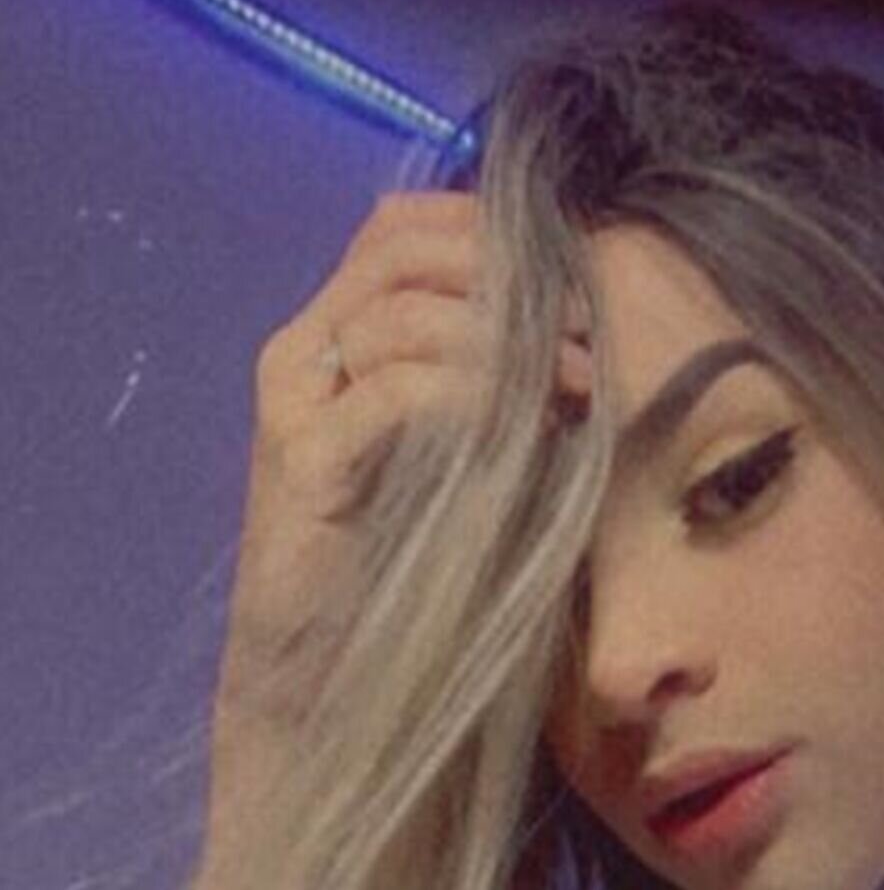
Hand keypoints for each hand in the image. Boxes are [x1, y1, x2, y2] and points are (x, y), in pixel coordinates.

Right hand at [195, 192, 591, 883]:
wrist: (334, 664)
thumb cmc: (414, 548)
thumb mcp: (470, 439)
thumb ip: (496, 371)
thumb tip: (582, 317)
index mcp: (339, 330)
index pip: (398, 226)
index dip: (484, 226)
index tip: (569, 262)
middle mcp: (306, 350)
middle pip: (398, 252)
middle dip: (502, 272)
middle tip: (582, 321)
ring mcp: (295, 403)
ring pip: (402, 317)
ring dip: (505, 338)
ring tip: (578, 380)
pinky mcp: (300, 462)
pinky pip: (393, 391)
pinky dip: (470, 392)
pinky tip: (526, 418)